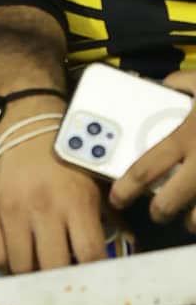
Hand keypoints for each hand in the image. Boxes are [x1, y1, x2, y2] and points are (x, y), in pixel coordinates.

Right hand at [0, 116, 107, 273]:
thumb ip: (108, 217)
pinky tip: (16, 257)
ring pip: (21, 267)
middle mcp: (42, 209)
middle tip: (63, 280)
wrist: (24, 125)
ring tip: (38, 269)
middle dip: (60, 280)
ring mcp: (11, 212)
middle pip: (53, 268)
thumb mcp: (93, 183)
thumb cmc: (64, 157)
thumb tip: (127, 249)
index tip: (91, 279)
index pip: (88, 254)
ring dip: (31, 275)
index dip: (92, 274)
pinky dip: (6, 265)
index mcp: (75, 201)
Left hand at [110, 73, 195, 230]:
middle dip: (160, 212)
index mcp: (188, 136)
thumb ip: (186, 82)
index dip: (126, 189)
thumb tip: (168, 83)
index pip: (146, 169)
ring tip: (192, 220)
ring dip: (194, 222)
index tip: (117, 198)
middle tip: (158, 212)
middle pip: (170, 202)